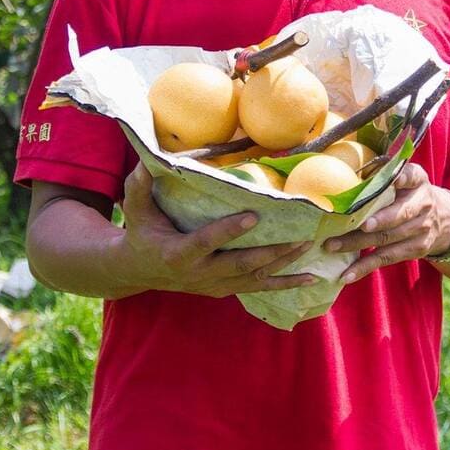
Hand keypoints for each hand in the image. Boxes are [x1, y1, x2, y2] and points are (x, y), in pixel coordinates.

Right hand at [115, 163, 315, 297]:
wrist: (139, 271)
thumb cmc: (141, 232)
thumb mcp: (136, 211)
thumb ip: (139, 187)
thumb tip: (147, 160)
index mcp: (179, 253)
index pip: (207, 242)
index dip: (229, 231)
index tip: (254, 216)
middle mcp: (200, 273)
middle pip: (240, 264)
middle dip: (271, 252)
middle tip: (298, 236)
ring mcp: (215, 285)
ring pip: (254, 277)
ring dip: (283, 264)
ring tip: (308, 247)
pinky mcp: (226, 289)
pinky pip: (259, 288)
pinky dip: (286, 284)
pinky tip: (312, 277)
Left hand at [323, 162, 449, 284]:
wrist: (443, 219)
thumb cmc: (410, 193)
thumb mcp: (407, 177)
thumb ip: (385, 172)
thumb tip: (351, 169)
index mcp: (418, 181)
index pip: (412, 176)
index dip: (403, 178)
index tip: (395, 180)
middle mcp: (423, 205)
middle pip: (398, 215)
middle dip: (374, 221)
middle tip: (351, 224)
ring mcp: (420, 230)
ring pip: (387, 239)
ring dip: (357, 244)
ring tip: (332, 246)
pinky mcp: (414, 250)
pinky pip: (386, 259)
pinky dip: (364, 267)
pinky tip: (346, 275)